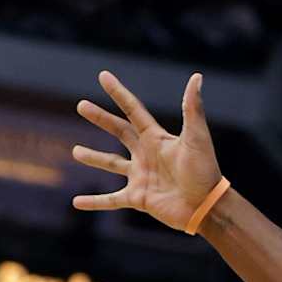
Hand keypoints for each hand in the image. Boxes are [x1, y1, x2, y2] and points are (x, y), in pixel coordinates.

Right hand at [73, 70, 223, 232]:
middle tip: (81, 105)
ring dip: (94, 157)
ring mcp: (140, 176)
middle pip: (118, 131)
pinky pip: (111, 200)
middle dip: (100, 118)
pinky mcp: (138, 198)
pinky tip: (77, 202)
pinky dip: (94, 202)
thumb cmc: (204, 170)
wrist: (206, 206)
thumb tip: (196, 77)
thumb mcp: (197, 137)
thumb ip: (192, 108)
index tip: (103, 76)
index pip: (133, 109)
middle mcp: (145, 154)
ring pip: (111, 164)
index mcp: (156, 137)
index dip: (118, 93)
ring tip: (75, 151)